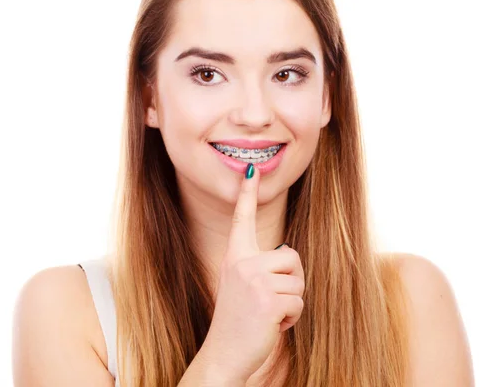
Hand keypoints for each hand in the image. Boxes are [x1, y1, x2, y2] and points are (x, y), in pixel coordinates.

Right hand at [200, 164, 304, 382]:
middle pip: (292, 256)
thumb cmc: (237, 320)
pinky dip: (292, 319)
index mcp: (235, 256)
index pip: (242, 219)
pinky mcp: (269, 299)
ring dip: (291, 303)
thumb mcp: (240, 286)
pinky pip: (299, 302)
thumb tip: (287, 252)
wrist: (223, 353)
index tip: (252, 169)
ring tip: (268, 314)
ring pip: (298, 282)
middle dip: (292, 281)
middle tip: (271, 301)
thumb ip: (258, 266)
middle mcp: (242, 262)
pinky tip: (272, 325)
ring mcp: (255, 280)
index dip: (248, 193)